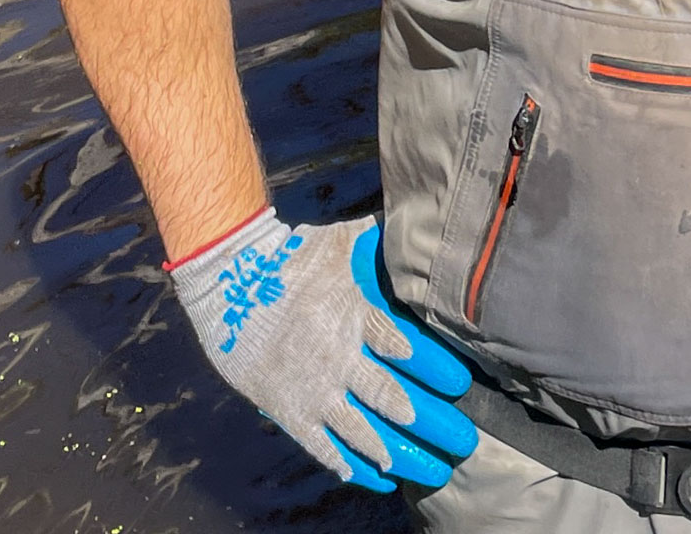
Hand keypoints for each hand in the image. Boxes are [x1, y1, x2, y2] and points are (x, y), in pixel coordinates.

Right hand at [169, 209, 478, 491]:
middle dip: (425, 419)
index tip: (460, 383)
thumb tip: (412, 216)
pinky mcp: (287, 408)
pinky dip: (340, 460)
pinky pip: (318, 443)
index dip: (433, 365)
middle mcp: (339, 358)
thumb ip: (379, 237)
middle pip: (388, 395)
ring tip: (414, 464)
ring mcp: (313, 388)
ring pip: (358, 428)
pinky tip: (361, 473)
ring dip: (387, 449)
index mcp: (355, 317)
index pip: (404, 346)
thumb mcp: (340, 241)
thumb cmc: (289, 257)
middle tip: (457, 438)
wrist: (230, 285)